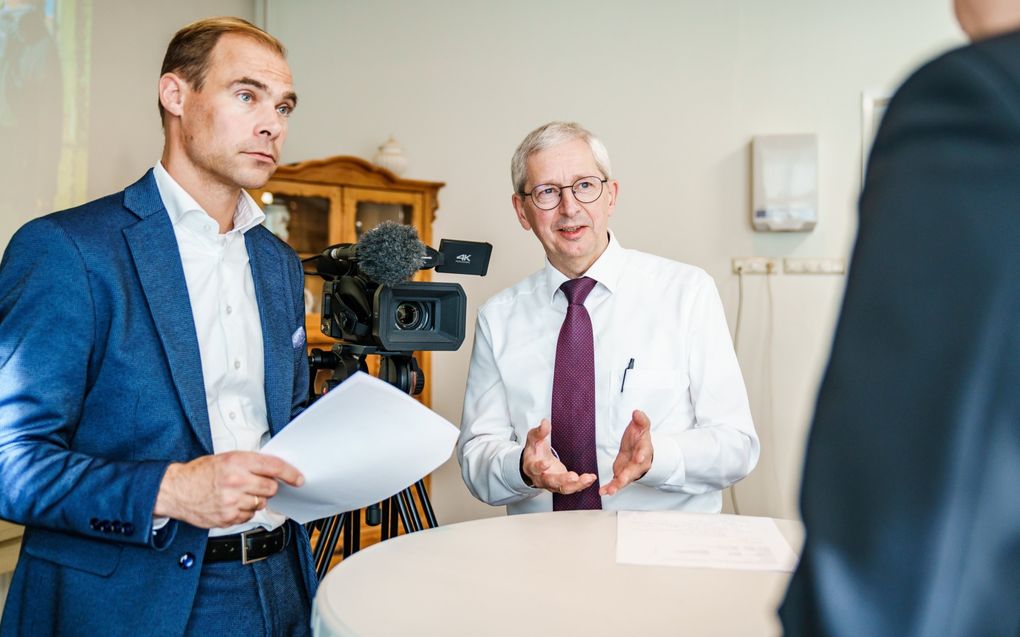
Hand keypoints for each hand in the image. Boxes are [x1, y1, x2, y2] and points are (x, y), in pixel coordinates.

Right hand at [153, 451, 303, 528]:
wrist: (175, 490)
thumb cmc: (200, 473)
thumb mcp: (226, 458)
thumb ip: (250, 463)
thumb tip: (273, 470)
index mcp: (237, 462)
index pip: (273, 467)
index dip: (290, 473)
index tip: (298, 479)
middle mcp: (236, 481)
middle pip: (271, 488)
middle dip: (267, 487)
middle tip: (254, 484)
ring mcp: (232, 501)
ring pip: (260, 503)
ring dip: (254, 500)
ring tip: (237, 494)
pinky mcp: (227, 517)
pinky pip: (248, 516)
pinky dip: (244, 511)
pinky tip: (231, 504)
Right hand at [521, 419, 597, 494]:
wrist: (534, 465)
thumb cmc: (534, 452)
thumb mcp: (533, 439)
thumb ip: (539, 432)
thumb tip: (545, 423)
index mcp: (532, 467)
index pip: (535, 468)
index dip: (540, 466)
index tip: (546, 463)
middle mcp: (542, 478)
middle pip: (551, 481)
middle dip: (563, 480)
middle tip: (573, 477)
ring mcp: (553, 484)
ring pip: (564, 488)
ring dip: (576, 485)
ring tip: (587, 479)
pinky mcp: (562, 485)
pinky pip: (572, 487)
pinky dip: (582, 484)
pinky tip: (590, 478)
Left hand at [599, 409, 652, 495]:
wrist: (637, 448)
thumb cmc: (639, 437)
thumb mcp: (641, 426)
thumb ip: (641, 420)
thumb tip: (637, 412)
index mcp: (644, 449)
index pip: (644, 451)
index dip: (642, 454)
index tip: (639, 457)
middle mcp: (639, 463)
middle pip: (634, 470)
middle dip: (627, 476)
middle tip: (621, 480)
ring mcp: (631, 471)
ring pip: (625, 479)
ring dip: (617, 486)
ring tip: (609, 491)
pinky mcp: (622, 475)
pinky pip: (616, 483)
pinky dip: (609, 488)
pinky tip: (602, 492)